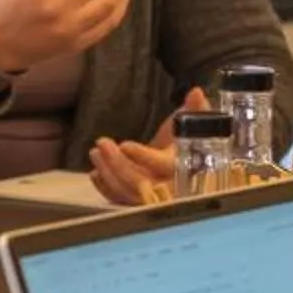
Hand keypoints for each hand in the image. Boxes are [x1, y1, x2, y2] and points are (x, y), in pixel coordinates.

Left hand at [88, 90, 206, 205]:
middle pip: (142, 183)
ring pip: (128, 193)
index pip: (164, 165)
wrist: (178, 160)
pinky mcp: (137, 200)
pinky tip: (95, 173)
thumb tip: (196, 92)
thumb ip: (195, 109)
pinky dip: (105, 188)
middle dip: (119, 164)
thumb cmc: (183, 139)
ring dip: (109, 173)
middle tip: (102, 143)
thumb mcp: (190, 122)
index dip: (144, 157)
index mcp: (182, 166)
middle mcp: (167, 186)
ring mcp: (151, 196)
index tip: (125, 145)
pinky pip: (120, 200)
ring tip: (96, 152)